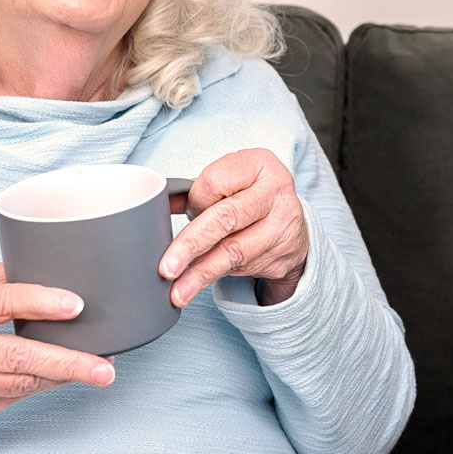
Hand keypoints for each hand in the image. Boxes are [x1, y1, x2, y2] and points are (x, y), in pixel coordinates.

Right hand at [0, 263, 114, 453]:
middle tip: (100, 360)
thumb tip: (48, 263)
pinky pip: (21, 390)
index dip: (39, 301)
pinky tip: (76, 376)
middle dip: (63, 357)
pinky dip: (51, 382)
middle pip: (14, 352)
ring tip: (102, 370)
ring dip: (66, 373)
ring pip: (22, 377)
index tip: (76, 305)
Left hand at [160, 148, 309, 306]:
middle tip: (167, 267)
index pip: (215, 181)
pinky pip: (240, 268)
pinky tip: (196, 285)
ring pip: (233, 251)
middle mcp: (275, 191)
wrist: (292, 226)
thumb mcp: (230, 184)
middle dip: (192, 244)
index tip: (186, 210)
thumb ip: (197, 191)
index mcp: (258, 163)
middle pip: (225, 217)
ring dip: (201, 273)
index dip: (195, 200)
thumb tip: (159, 205)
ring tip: (178, 290)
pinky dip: (214, 277)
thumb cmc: (252, 198)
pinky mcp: (283, 254)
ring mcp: (282, 224)